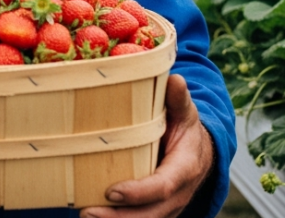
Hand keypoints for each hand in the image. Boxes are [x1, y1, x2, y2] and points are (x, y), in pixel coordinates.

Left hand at [82, 75, 214, 217]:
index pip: (162, 186)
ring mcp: (168, 207)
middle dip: (119, 217)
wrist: (200, 153)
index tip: (112, 191)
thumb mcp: (185, 113)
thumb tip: (175, 79)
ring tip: (85, 216)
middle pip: (150, 214)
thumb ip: (178, 99)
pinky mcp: (157, 212)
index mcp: (185, 168)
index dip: (138, 192)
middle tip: (87, 212)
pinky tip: (94, 217)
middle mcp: (178, 193)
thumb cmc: (185, 130)